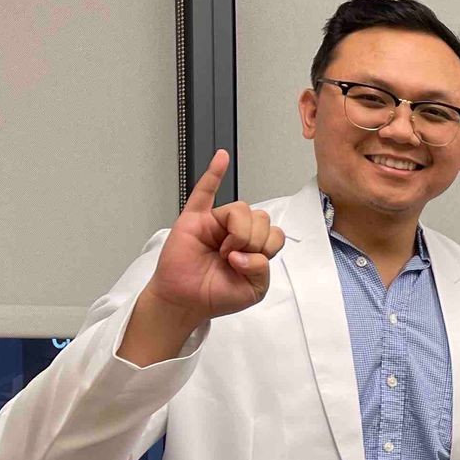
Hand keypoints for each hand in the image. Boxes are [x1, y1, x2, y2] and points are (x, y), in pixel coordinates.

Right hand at [120, 152, 284, 365]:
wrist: (184, 301)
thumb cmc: (216, 295)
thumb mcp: (253, 290)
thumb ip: (262, 270)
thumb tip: (245, 252)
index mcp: (254, 247)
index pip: (274, 233)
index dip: (267, 248)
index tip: (249, 265)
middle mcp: (238, 231)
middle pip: (260, 218)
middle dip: (253, 241)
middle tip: (233, 259)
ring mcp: (216, 224)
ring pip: (240, 209)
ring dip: (238, 232)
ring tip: (223, 251)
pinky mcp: (194, 220)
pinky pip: (204, 191)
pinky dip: (214, 173)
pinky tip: (222, 157)